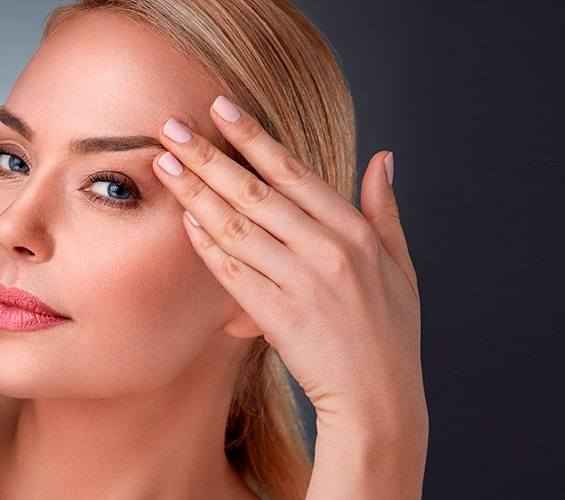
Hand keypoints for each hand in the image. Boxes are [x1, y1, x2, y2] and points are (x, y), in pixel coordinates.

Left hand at [150, 96, 423, 431]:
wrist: (379, 399)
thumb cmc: (389, 335)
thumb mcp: (400, 266)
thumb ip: (385, 211)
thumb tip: (383, 159)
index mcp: (354, 232)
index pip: (294, 171)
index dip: (253, 136)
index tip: (220, 107)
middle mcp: (327, 250)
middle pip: (255, 191)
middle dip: (209, 155)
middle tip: (171, 127)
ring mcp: (301, 282)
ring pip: (236, 226)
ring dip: (195, 192)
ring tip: (164, 164)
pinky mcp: (277, 315)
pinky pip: (232, 271)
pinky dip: (206, 244)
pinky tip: (182, 219)